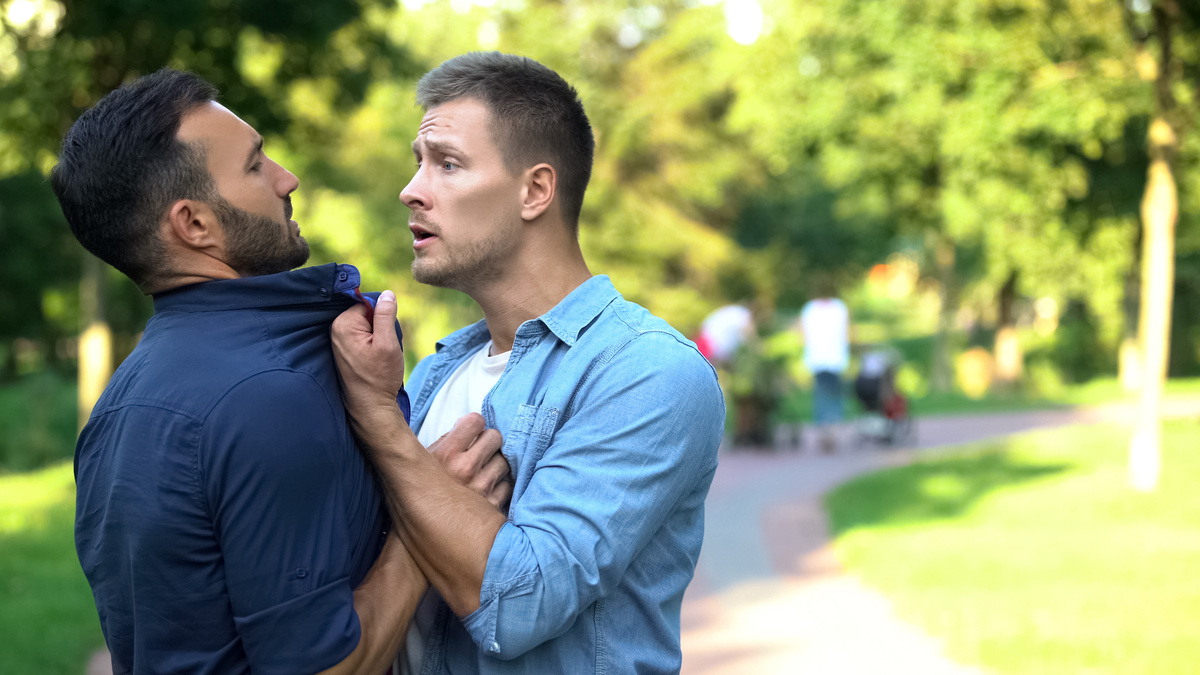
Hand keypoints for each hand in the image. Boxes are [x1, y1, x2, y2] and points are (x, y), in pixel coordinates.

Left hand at [332, 290, 405, 424]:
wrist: (371, 406)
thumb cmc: (379, 377)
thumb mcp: (388, 343)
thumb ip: (385, 315)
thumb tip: (387, 294)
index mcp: (343, 324)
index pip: (368, 304)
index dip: (382, 317)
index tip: (385, 335)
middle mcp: (336, 330)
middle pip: (366, 314)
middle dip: (380, 326)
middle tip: (384, 347)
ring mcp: (338, 341)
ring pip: (367, 326)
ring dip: (378, 337)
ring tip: (379, 355)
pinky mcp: (344, 350)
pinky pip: (362, 337)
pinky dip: (373, 345)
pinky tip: (374, 360)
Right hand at [429, 413, 512, 511]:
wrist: (422, 528)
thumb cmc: (423, 492)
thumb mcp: (424, 461)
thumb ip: (446, 440)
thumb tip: (467, 423)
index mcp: (446, 454)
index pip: (475, 421)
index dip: (475, 425)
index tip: (472, 431)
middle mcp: (464, 469)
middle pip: (495, 437)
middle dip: (489, 442)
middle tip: (480, 451)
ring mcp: (480, 488)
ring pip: (504, 462)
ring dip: (495, 465)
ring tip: (481, 474)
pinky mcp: (492, 507)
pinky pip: (507, 486)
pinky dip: (499, 487)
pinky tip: (485, 491)